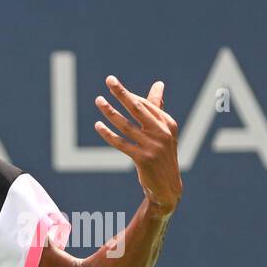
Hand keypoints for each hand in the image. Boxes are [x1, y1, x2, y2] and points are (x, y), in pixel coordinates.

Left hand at [94, 76, 182, 211]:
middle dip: (122, 93)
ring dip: (110, 112)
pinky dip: (108, 134)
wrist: (167, 187)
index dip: (128, 94)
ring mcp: (153, 146)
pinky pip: (121, 144)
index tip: (113, 83)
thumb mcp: (163, 132)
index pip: (145, 104)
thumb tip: (158, 84)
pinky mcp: (143, 158)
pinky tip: (98, 126)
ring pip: (126, 125)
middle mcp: (162, 132)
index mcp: (168, 123)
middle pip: (138, 108)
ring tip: (98, 100)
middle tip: (109, 80)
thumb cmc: (161, 155)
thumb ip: (157, 109)